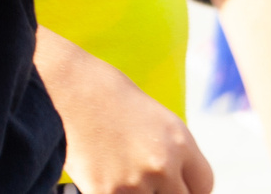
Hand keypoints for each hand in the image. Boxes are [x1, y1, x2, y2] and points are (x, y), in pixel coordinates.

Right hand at [38, 31, 214, 193]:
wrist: (67, 86)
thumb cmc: (107, 96)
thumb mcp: (154, 119)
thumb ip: (170, 152)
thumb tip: (175, 182)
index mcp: (179, 141)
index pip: (204, 186)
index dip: (190, 191)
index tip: (177, 189)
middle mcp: (162, 164)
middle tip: (149, 186)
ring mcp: (134, 183)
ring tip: (123, 177)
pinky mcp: (105, 193)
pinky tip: (103, 182)